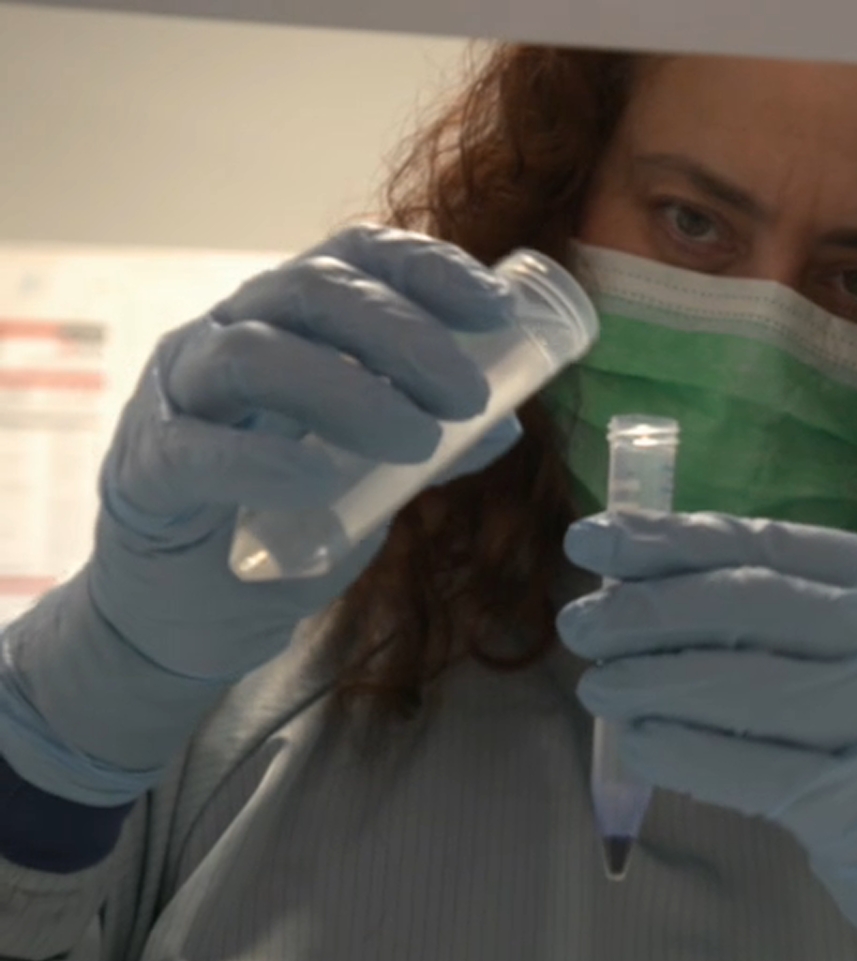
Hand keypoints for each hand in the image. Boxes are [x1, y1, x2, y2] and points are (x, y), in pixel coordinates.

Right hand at [0, 224, 519, 802]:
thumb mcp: (373, 473)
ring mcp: (176, 396)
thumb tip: (509, 418)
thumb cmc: (285, 516)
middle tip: (466, 394)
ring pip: (251, 355)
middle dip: (401, 333)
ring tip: (419, 441)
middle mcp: (226, 335)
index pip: (353, 256)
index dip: (426, 267)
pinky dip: (265, 459)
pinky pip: (196, 448)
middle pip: (309, 291)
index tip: (497, 309)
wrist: (196, 607)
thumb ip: (429, 442)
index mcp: (287, 320)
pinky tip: (319, 480)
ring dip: (348, 390)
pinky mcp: (146, 469)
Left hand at [558, 511, 856, 960]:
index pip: (771, 545)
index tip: (592, 537)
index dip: (671, 539)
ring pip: (742, 687)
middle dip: (647, 610)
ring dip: (650, 682)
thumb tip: (639, 582)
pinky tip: (637, 742)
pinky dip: (681, 752)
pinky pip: (748, 770)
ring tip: (596, 687)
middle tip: (577, 622)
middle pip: (751, 606)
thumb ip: (789, 610)